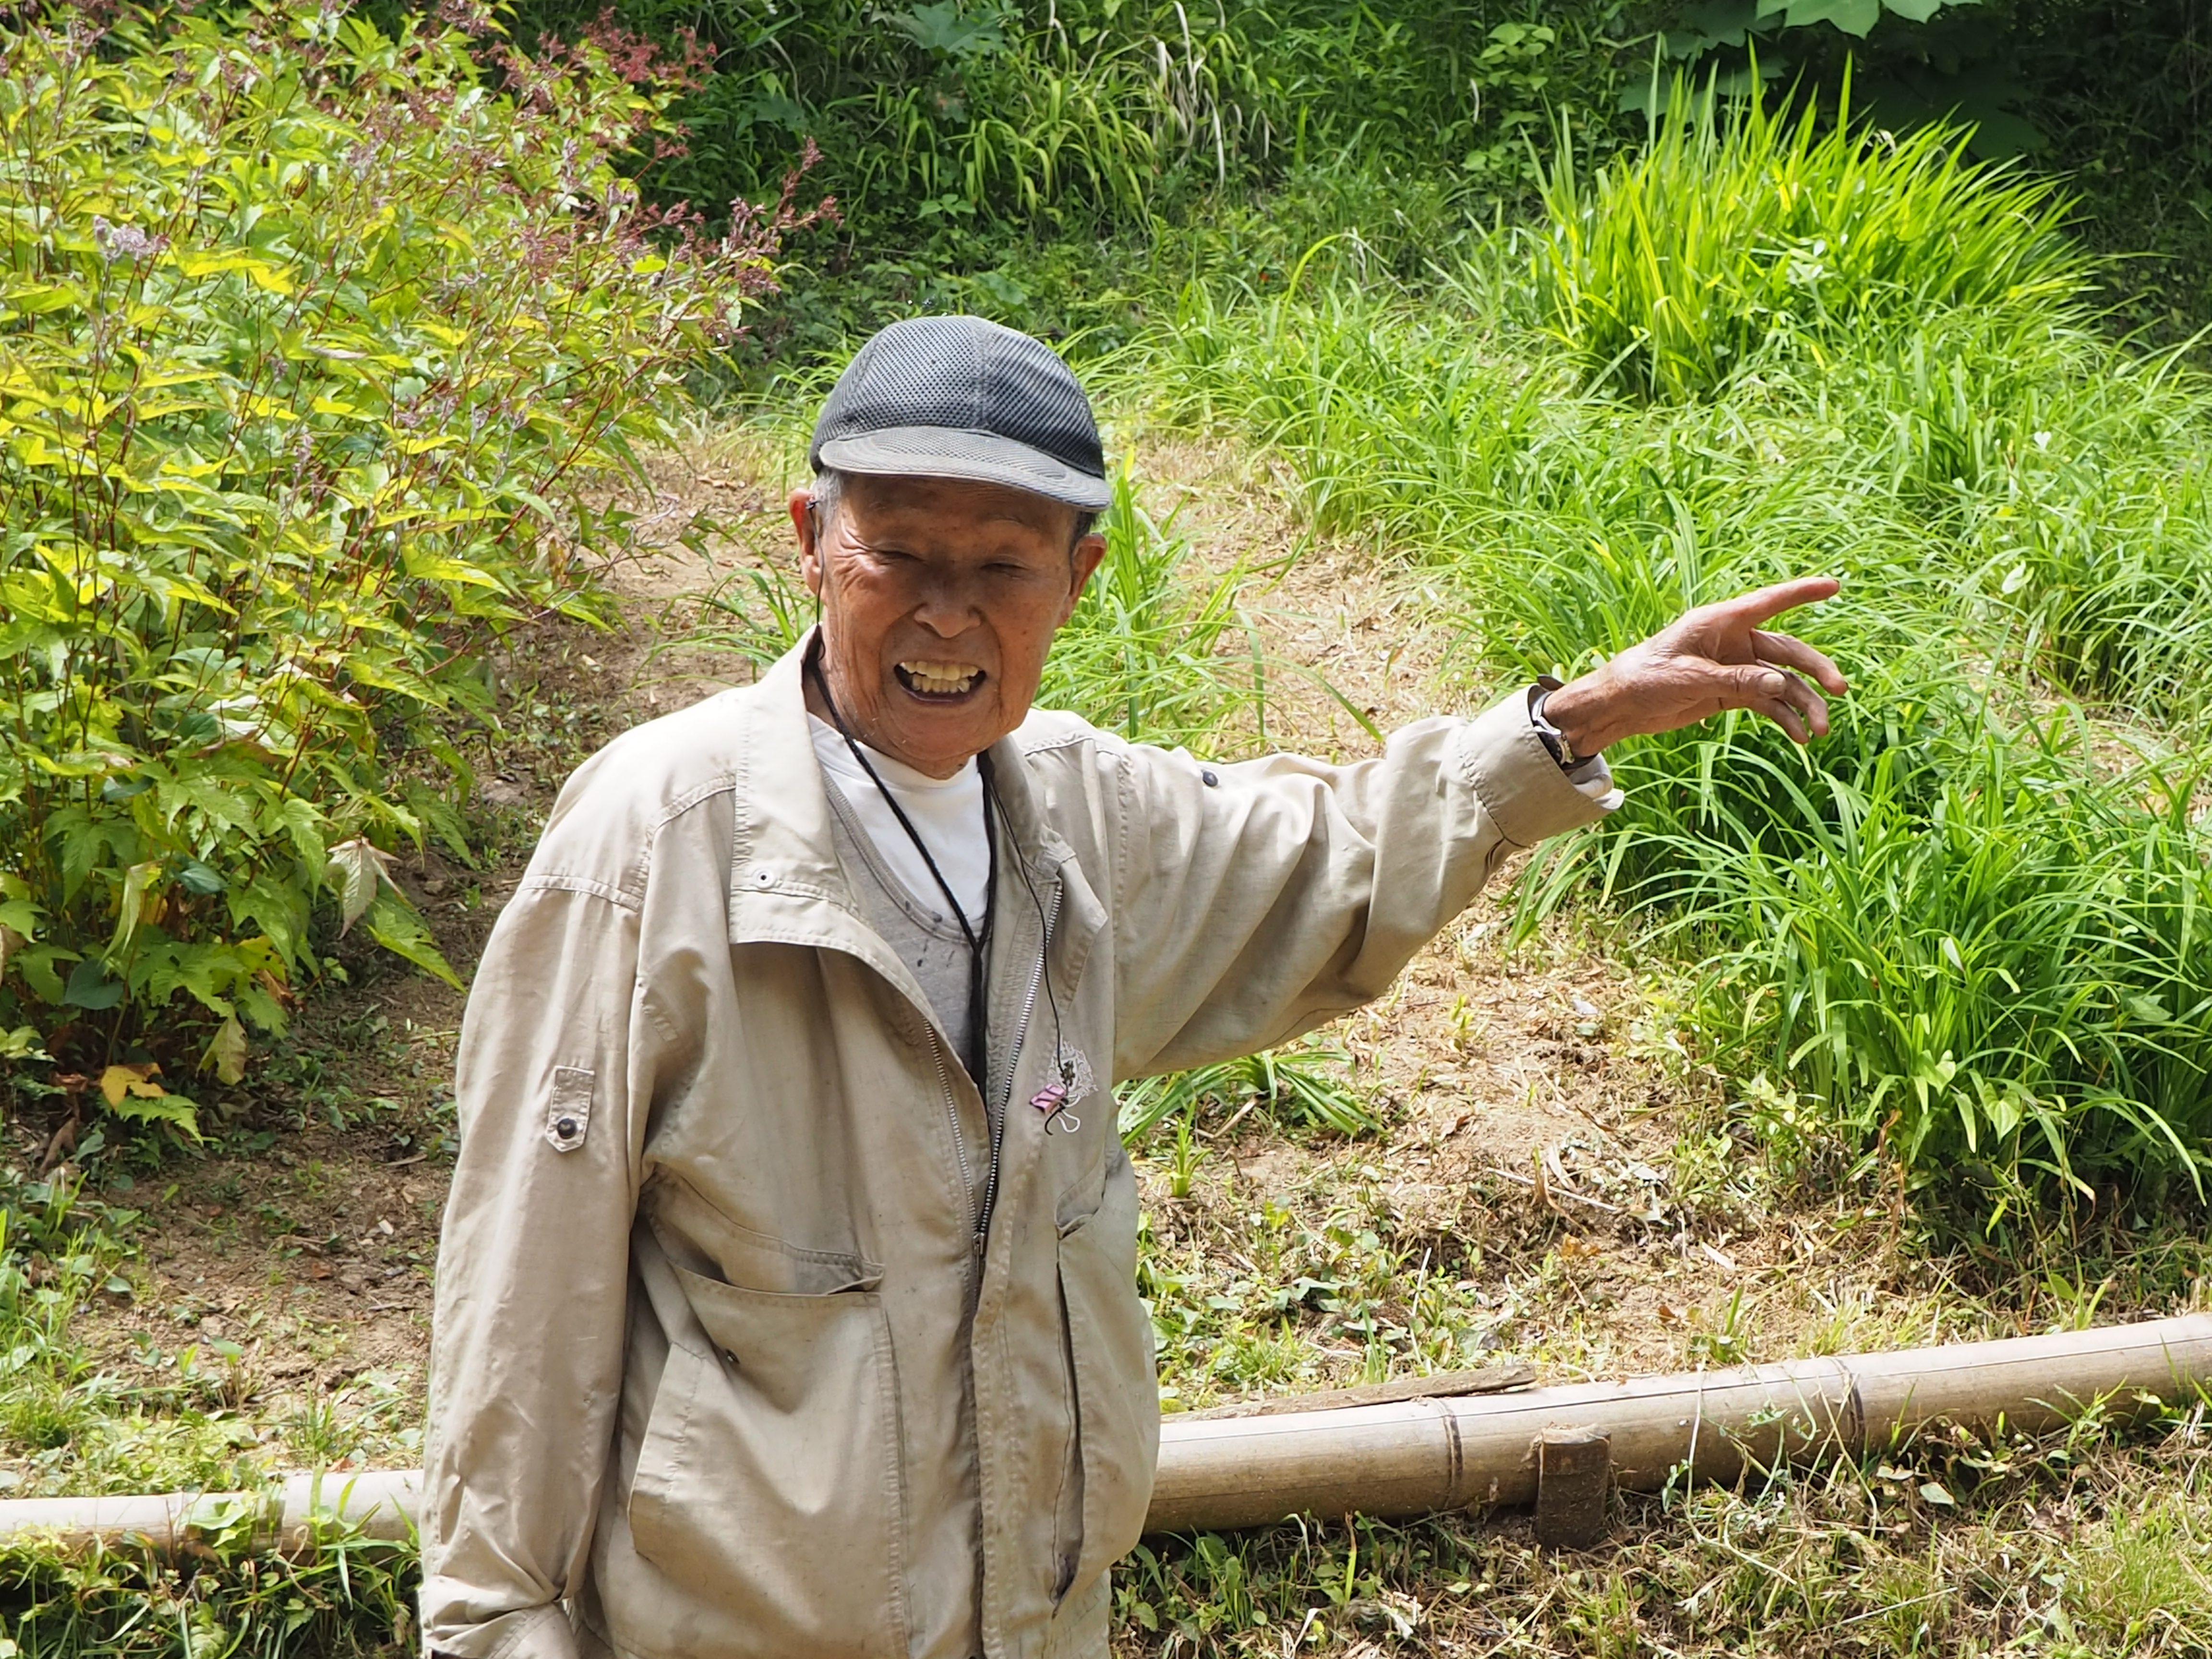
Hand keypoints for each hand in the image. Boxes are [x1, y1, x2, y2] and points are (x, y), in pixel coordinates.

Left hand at [1540, 577, 1847, 754]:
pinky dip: (1783, 718)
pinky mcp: (1730, 692)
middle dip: (1815, 671)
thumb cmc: (1645, 677)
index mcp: (1721, 622)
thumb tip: (1779, 684)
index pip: (1769, 603)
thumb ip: (1735, 679)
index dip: (1802, 593)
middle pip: (1787, 651)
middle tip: (1840, 690)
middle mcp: (1734, 641)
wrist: (1619, 705)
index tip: (1835, 586)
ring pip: (1781, 682)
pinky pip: (1766, 702)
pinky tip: (1799, 737)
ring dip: (1802, 704)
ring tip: (1819, 730)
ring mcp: (1735, 667)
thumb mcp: (1689, 677)